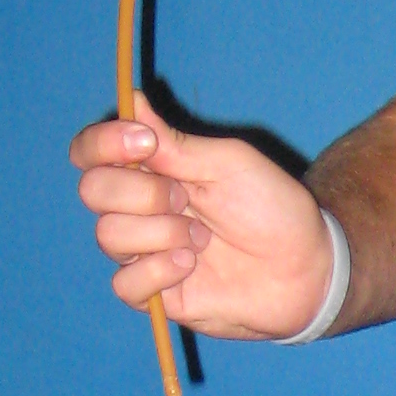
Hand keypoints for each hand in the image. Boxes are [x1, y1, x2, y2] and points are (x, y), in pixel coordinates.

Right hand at [69, 93, 334, 340]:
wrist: (305, 267)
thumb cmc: (271, 208)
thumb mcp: (228, 163)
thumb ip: (175, 142)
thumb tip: (132, 101)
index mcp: (151, 170)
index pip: (91, 152)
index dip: (103, 144)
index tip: (144, 144)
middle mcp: (138, 209)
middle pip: (94, 190)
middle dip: (143, 192)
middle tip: (188, 199)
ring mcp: (143, 252)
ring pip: (109, 235)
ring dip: (162, 232)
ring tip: (203, 239)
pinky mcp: (154, 294)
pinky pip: (124, 283)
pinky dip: (158, 270)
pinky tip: (191, 266)